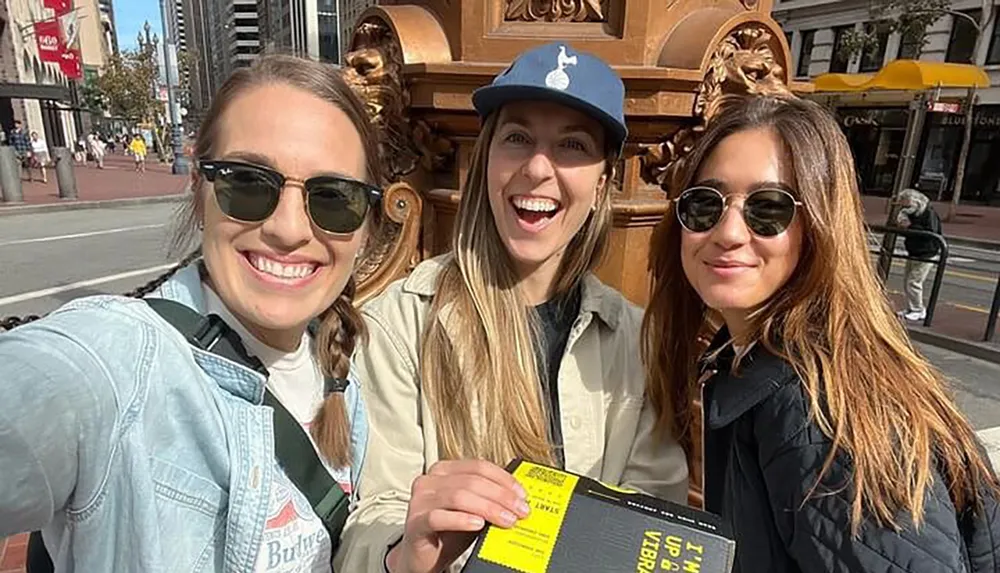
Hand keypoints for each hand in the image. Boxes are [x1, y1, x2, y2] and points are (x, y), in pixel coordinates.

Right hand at [386, 460, 529, 572]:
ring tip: (506, 520)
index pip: (478, 466)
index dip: (503, 479)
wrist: (425, 557)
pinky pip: (439, 517)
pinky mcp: (415, 522)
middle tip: (520, 510)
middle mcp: (430, 481)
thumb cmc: (448, 532)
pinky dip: (461, 520)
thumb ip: (489, 500)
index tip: (522, 495)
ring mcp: (420, 500)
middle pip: (472, 481)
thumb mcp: (473, 511)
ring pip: (459, 496)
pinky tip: (478, 525)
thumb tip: (518, 498)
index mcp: (444, 470)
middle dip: (501, 496)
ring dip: (488, 508)